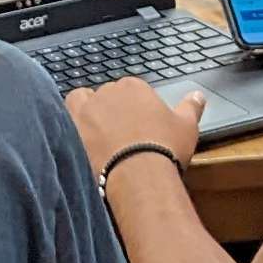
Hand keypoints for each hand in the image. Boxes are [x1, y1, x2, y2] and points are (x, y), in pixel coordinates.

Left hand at [66, 76, 202, 183]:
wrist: (138, 175)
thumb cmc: (164, 149)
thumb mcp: (187, 126)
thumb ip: (191, 107)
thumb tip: (197, 96)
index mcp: (134, 86)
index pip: (131, 89)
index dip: (134, 107)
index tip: (138, 125)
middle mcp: (107, 92)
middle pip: (106, 95)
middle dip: (111, 110)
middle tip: (120, 134)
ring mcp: (86, 109)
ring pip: (82, 102)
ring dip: (87, 112)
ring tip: (97, 133)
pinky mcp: (70, 129)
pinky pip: (64, 120)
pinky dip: (70, 127)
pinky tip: (81, 141)